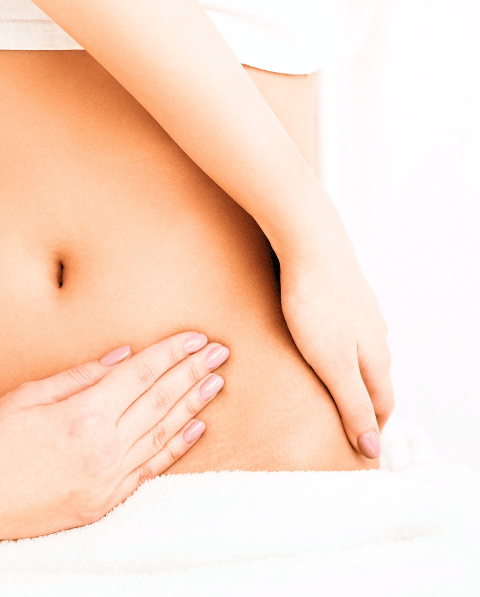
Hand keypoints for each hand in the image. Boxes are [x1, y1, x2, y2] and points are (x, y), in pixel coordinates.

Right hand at [0, 331, 228, 555]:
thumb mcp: (23, 397)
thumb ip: (78, 377)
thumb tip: (121, 357)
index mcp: (82, 416)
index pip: (140, 375)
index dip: (171, 353)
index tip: (196, 337)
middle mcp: (103, 449)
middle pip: (159, 402)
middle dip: (192, 372)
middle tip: (221, 352)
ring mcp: (106, 479)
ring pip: (161, 434)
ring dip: (192, 406)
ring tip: (216, 383)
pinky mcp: (102, 501)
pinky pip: (149, 470)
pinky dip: (174, 448)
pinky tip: (194, 429)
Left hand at [279, 243, 393, 459]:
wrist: (309, 243)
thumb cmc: (316, 302)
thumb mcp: (332, 365)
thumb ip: (351, 405)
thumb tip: (373, 448)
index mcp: (375, 357)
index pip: (381, 403)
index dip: (371, 427)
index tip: (361, 448)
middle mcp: (374, 334)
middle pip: (374, 378)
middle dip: (364, 404)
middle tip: (347, 424)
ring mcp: (360, 311)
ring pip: (362, 352)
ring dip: (352, 374)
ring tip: (333, 388)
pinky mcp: (342, 293)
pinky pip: (346, 330)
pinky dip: (339, 348)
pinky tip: (323, 343)